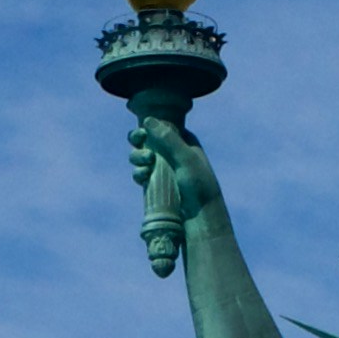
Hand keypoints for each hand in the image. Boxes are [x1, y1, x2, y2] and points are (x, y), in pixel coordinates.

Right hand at [126, 108, 222, 272]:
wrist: (201, 217)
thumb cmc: (199, 185)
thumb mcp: (185, 158)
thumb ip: (168, 139)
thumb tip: (148, 120)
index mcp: (184, 141)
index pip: (161, 126)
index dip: (147, 128)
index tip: (141, 134)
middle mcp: (173, 153)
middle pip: (147, 140)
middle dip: (139, 144)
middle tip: (142, 151)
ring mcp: (164, 169)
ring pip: (141, 157)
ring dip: (137, 159)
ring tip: (144, 168)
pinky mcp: (157, 184)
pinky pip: (141, 174)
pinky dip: (138, 173)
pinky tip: (142, 178)